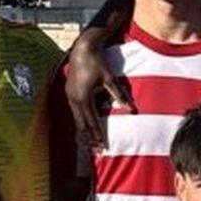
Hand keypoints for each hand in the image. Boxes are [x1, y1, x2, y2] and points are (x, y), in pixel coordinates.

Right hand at [65, 20, 132, 148]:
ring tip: (89, 144)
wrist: (83, 48)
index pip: (92, 122)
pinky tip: (83, 128)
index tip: (103, 147)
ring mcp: (70, 96)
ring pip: (77, 119)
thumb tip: (131, 110)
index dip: (98, 135)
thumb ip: (120, 96)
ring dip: (84, 132)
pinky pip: (75, 112)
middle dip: (90, 139)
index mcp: (84, 98)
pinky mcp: (69, 92)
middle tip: (97, 152)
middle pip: (82, 125)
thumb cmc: (98, 63)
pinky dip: (80, 121)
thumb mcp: (110, 80)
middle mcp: (75, 99)